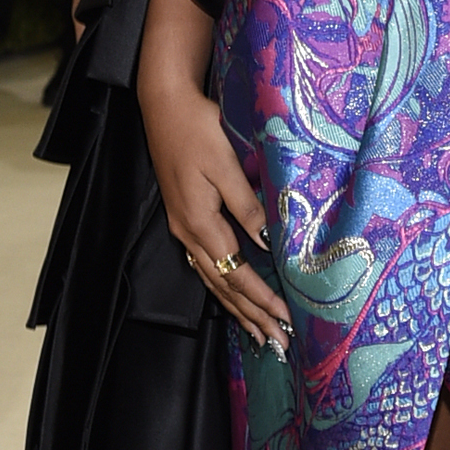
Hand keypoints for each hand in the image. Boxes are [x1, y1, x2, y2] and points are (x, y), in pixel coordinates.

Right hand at [139, 74, 288, 354]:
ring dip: (237, 310)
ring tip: (259, 335)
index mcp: (199, 222)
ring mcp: (183, 228)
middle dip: (252, 317)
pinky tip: (232, 299)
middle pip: (223, 286)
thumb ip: (246, 205)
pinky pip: (205, 265)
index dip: (261, 299)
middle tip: (278, 345)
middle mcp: (188, 232)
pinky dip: (223, 288)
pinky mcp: (184, 218)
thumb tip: (266, 242)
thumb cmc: (197, 129)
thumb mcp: (226, 164)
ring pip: (213, 280)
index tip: (285, 319)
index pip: (236, 272)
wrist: (163, 104)